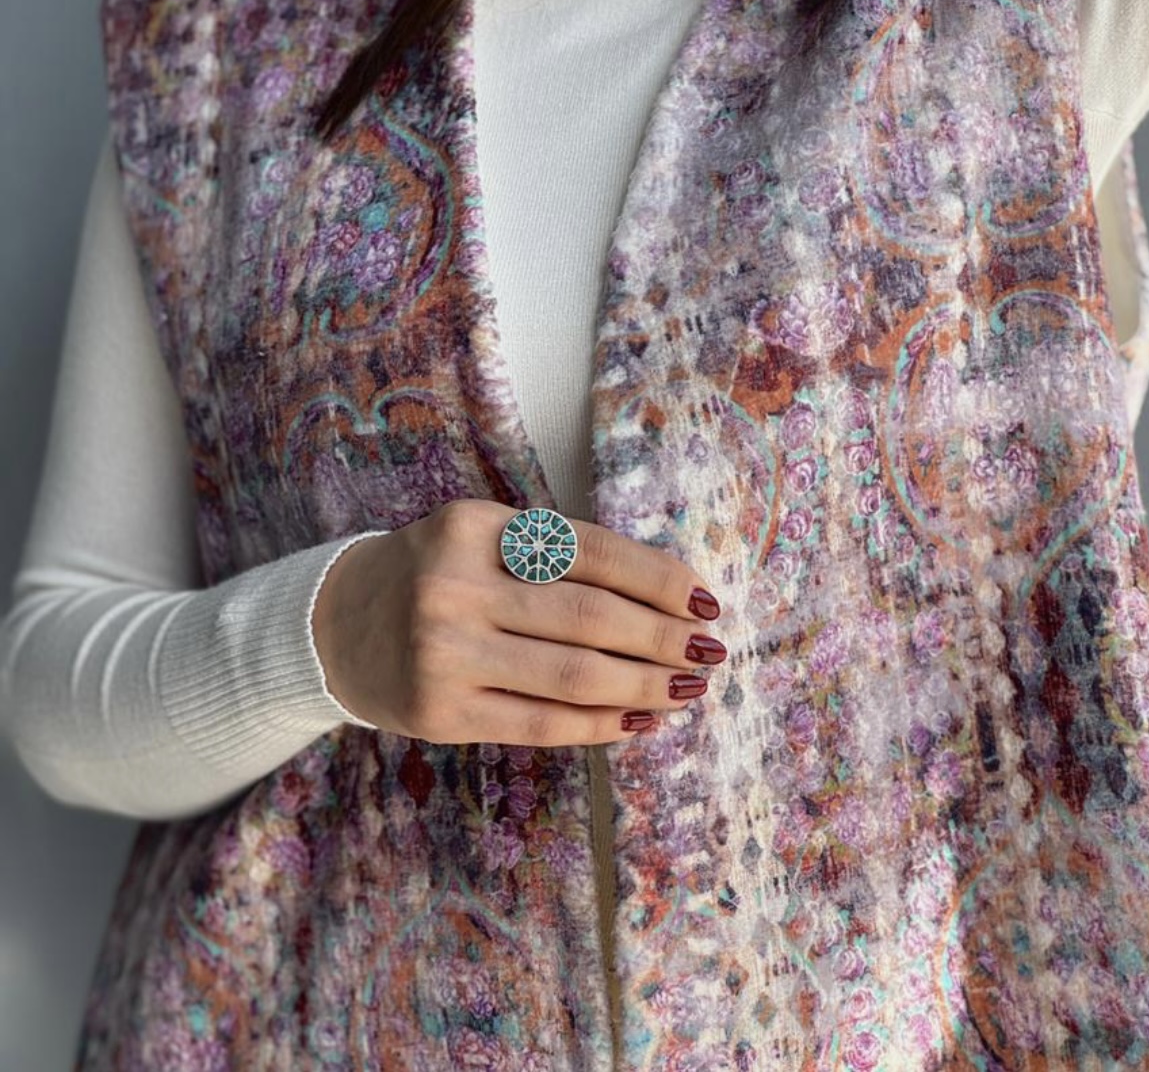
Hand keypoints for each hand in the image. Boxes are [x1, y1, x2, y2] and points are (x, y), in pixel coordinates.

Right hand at [310, 499, 726, 745]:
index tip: (704, 599)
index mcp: (476, 527)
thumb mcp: (483, 537)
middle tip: (709, 651)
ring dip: (645, 686)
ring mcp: (444, 653)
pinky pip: (541, 723)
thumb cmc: (435, 573)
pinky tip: (638, 721)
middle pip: (590, 618)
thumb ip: (557, 555)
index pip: (590, 551)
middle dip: (664, 638)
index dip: (657, 578)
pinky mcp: (439, 713)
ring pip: (574, 676)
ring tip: (686, 689)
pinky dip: (600, 725)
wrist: (336, 625)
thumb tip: (667, 594)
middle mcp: (456, 586)